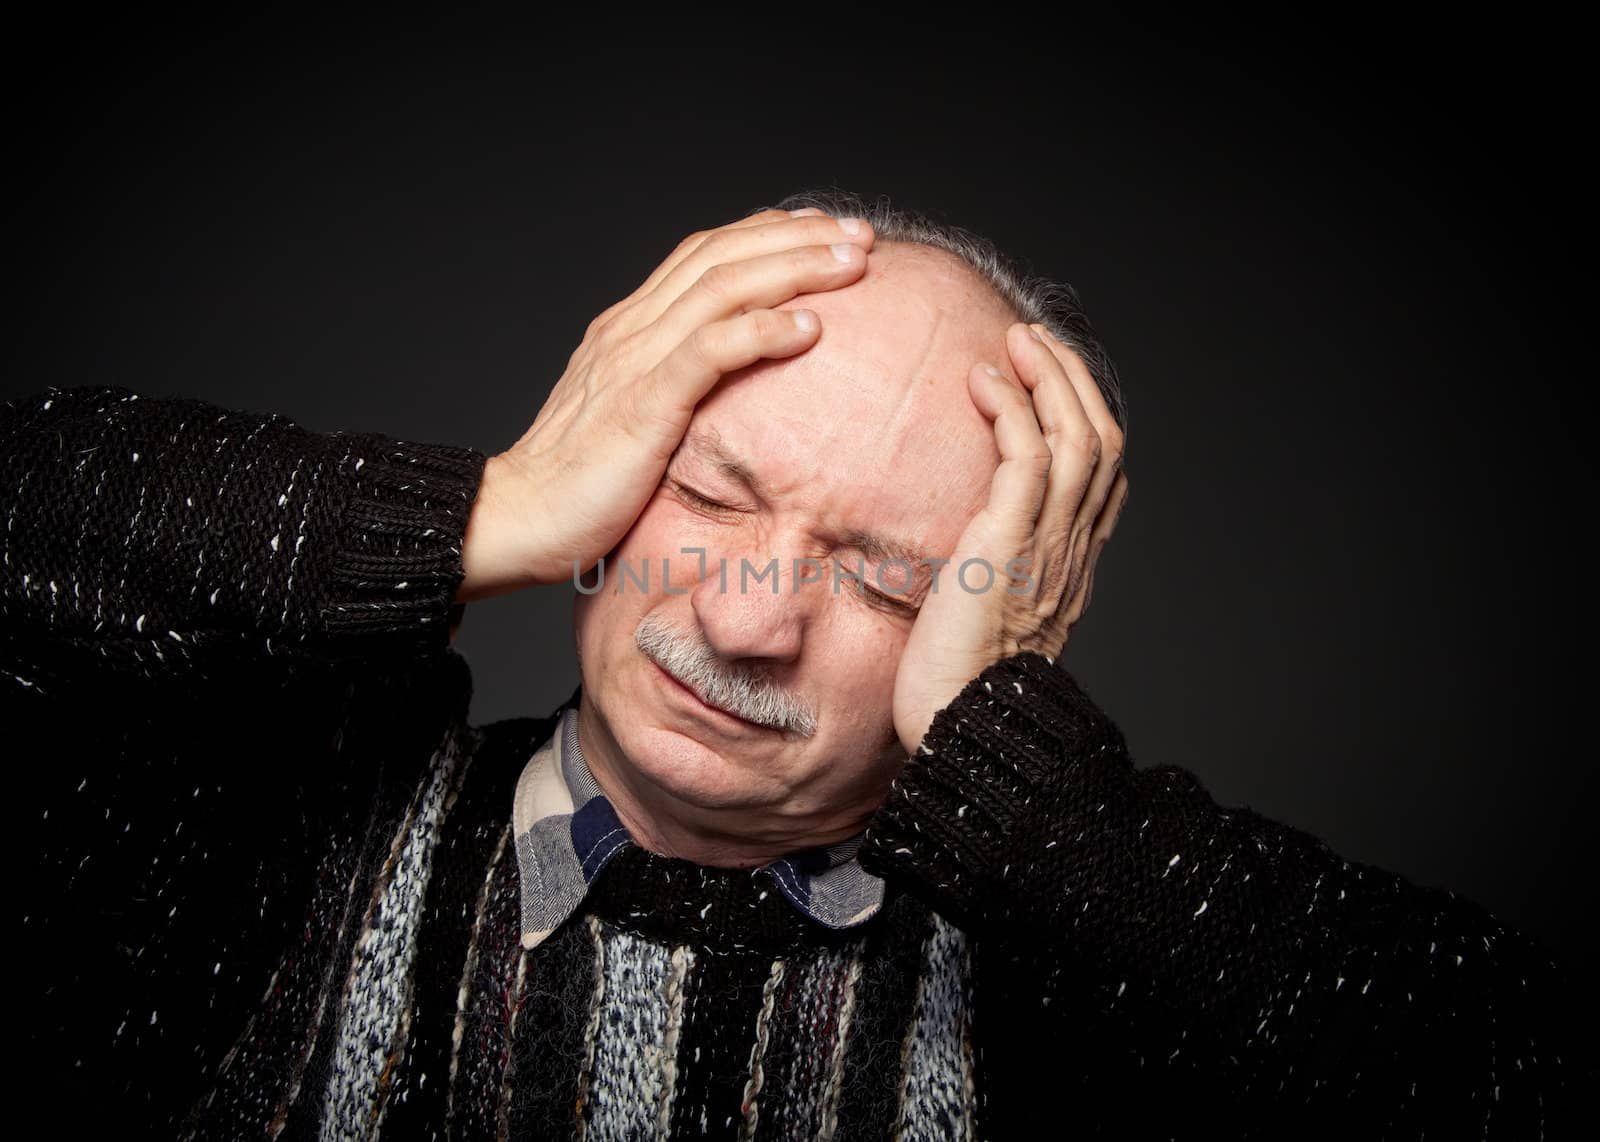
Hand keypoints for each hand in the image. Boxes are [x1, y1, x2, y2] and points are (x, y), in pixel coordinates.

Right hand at [456, 208, 874, 601]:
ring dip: (794, 269)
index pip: (704, 255)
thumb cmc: (579, 484)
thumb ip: (672, 389)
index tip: (822, 230)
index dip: (766, 234)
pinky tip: (810, 328)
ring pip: (723, 287)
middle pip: (723, 255)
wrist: (517, 519)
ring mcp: (634, 361)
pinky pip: (710, 351)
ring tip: (852, 264)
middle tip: (860, 234)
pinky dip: (762, 331)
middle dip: (797, 238)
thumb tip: (727, 390)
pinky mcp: (642, 403)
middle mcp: (631, 329)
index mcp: (628, 328)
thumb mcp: (632, 418)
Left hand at [891, 323, 1128, 754]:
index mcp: (1072, 564)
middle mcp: (1073, 550)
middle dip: (1073, 381)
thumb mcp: (982, 614)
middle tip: (1034, 340)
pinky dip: (1012, 409)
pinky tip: (985, 380)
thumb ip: (988, 568)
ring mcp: (1049, 545)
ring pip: (1078, 438)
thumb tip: (962, 544)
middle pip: (1102, 441)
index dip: (1086, 416)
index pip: (1104, 474)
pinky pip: (1029, 459)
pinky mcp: (1010, 544)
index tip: (1051, 379)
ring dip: (1050, 379)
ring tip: (1017, 341)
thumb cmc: (955, 684)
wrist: (961, 727)